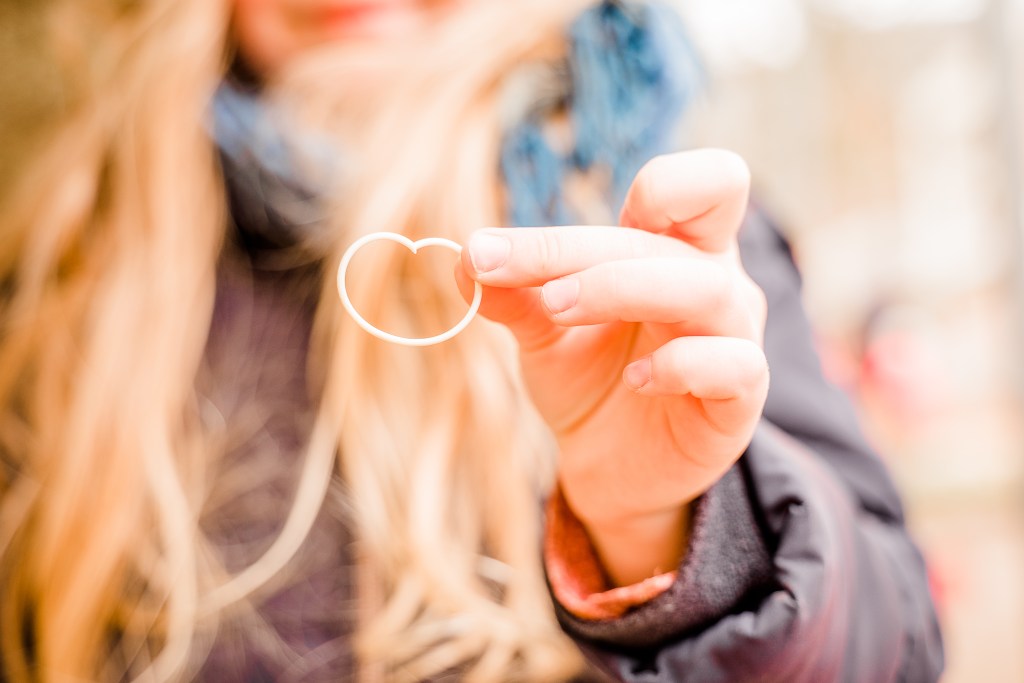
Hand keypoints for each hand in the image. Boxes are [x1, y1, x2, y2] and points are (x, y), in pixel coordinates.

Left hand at [457, 150, 768, 584]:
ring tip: (555, 309)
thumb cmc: (592, 380)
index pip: (704, 184)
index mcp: (675, 249)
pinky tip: (635, 381)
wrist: (613, 467)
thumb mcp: (543, 333)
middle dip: (581, 247)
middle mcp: (716, 282)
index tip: (575, 221)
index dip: (658, 184)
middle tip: (502, 268)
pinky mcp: (740, 400)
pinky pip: (733, 365)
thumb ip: (512, 294)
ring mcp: (734, 338)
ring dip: (621, 287)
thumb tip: (466, 257)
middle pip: (681, 230)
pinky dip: (679, 364)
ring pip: (707, 290)